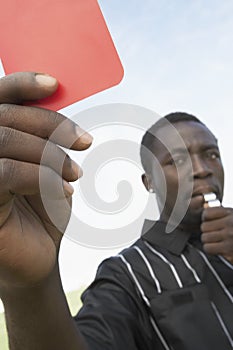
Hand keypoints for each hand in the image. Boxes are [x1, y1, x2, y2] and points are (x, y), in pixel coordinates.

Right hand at [0, 72, 91, 290]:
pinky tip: (63, 192)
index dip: (20, 84)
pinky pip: (7, 172)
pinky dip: (42, 177)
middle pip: (4, 116)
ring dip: (50, 155)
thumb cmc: (41, 208)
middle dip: (51, 126)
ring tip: (74, 174)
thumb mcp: (46, 163)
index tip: (54, 84)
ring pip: (6, 141)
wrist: (38, 254)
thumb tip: (55, 93)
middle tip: (84, 142)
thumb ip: (41, 132)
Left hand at [201, 206, 232, 262]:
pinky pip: (209, 248)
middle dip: (207, 231)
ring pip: (204, 238)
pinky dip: (211, 249)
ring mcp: (229, 237)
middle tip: (213, 234)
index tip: (209, 221)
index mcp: (231, 214)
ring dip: (208, 241)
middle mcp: (230, 224)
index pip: (207, 213)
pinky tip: (217, 248)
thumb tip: (205, 208)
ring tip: (215, 241)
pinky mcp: (228, 250)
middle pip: (204, 226)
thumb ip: (221, 214)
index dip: (206, 218)